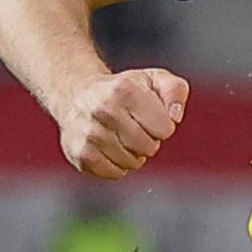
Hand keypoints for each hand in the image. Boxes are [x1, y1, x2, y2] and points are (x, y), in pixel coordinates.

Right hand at [56, 67, 188, 178]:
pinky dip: (118, 166)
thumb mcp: (154, 79)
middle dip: (149, 141)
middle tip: (136, 128)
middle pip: (149, 147)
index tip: (151, 117)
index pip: (165, 129)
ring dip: (133, 154)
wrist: (76, 95)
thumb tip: (175, 116)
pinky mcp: (80, 153)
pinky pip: (114, 173)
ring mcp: (90, 133)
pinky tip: (111, 149)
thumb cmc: (122, 90)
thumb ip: (175, 90)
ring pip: (132, 162)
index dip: (163, 126)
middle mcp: (104, 110)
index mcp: (124, 90)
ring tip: (122, 137)